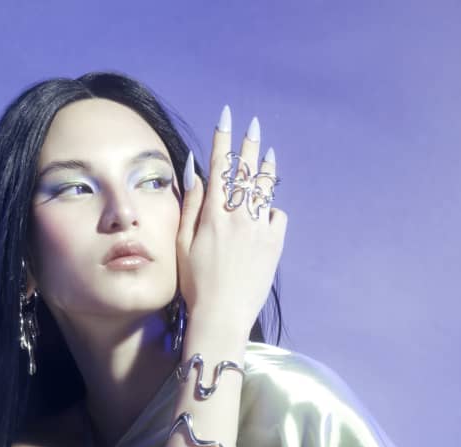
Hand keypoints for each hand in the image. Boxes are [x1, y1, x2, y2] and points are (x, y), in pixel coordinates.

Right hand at [176, 106, 287, 334]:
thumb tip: (195, 172)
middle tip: (253, 125)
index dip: (223, 138)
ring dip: (266, 168)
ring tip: (268, 154)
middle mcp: (239, 216)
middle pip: (246, 170)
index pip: (220, 165)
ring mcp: (259, 229)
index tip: (227, 117)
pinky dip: (271, 210)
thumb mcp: (183, 244)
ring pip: (265, 189)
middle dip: (249, 143)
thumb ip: (191, 206)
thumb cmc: (195, 285)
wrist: (222, 315)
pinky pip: (277, 216)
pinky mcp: (274, 245)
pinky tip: (267, 210)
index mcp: (213, 214)